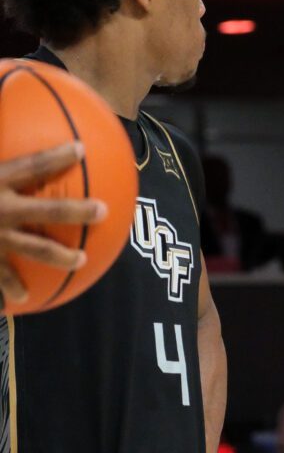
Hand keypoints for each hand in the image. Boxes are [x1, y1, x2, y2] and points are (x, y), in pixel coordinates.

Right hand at [0, 142, 106, 304]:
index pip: (29, 165)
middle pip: (45, 209)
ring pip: (32, 248)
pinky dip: (5, 291)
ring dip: (58, 255)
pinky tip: (16, 303)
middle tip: (103, 210)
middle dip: (76, 210)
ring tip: (81, 260)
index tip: (80, 149)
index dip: (55, 156)